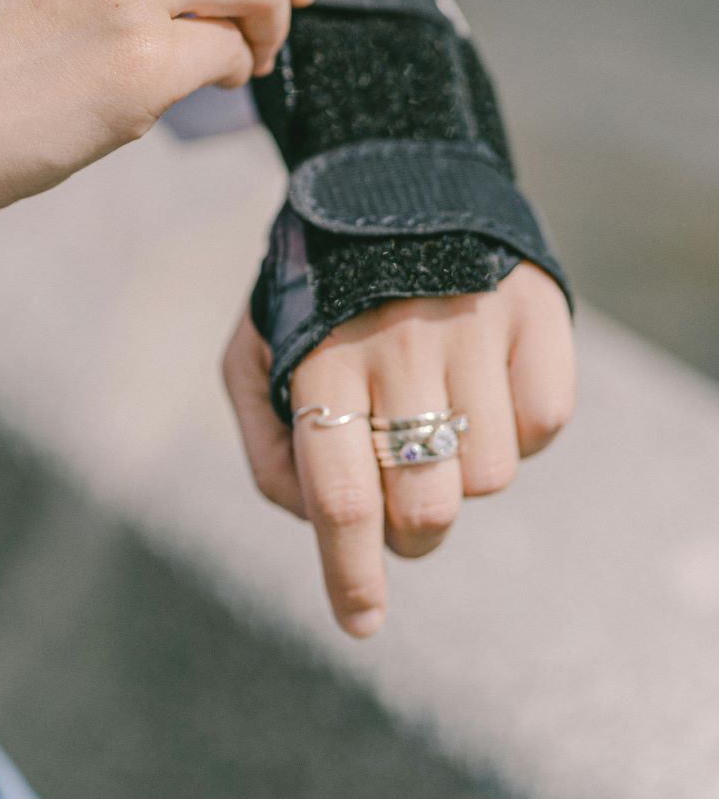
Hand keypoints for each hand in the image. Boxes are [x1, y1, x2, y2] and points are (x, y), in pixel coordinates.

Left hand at [223, 262, 574, 636]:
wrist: (387, 175)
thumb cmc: (312, 287)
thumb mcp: (254, 348)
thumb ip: (269, 445)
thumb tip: (317, 526)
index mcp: (320, 359)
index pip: (341, 498)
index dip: (351, 576)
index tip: (361, 624)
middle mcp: (399, 344)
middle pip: (424, 508)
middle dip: (408, 535)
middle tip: (399, 504)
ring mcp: (473, 325)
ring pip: (490, 477)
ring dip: (461, 470)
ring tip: (435, 413)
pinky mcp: (535, 312)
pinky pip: (544, 425)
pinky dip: (515, 427)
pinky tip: (480, 382)